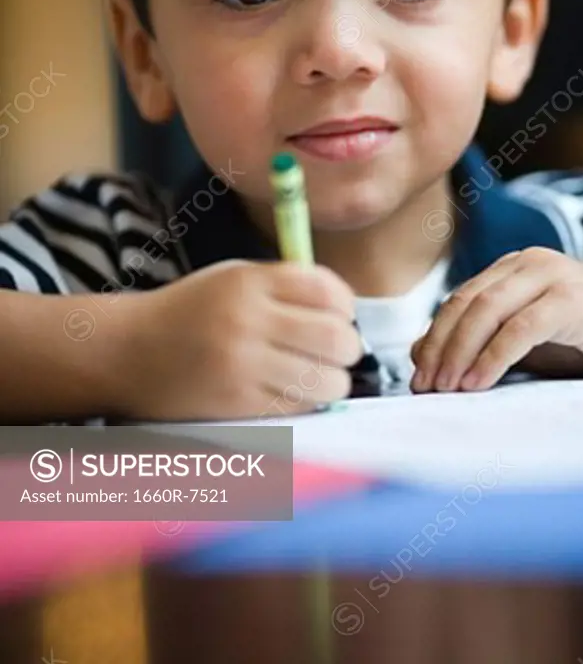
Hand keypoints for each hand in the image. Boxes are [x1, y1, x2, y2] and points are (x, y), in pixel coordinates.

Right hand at [117, 260, 361, 419]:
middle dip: (349, 346)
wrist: (128, 351)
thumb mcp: (234, 278)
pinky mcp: (237, 404)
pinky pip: (298, 407)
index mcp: (249, 282)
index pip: (327, 290)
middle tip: (341, 350)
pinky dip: (308, 402)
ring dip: (334, 381)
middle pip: (335, 337)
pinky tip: (296, 392)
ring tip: (322, 376)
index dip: (346, 305)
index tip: (342, 315)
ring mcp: (242, 365)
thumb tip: (345, 308)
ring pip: (325, 380)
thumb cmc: (191, 311)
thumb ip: (285, 285)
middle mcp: (248, 320)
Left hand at [410, 247, 582, 392]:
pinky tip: (478, 383)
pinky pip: (520, 328)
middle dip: (439, 346)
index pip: (459, 299)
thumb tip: (419, 354)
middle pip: (467, 303)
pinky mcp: (572, 301)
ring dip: (459, 352)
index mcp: (514, 267)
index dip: (433, 337)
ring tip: (446, 389)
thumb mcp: (527, 341)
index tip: (417, 377)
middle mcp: (529, 263)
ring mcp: (551, 277)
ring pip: (487, 311)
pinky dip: (493, 357)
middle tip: (424, 387)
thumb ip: (480, 340)